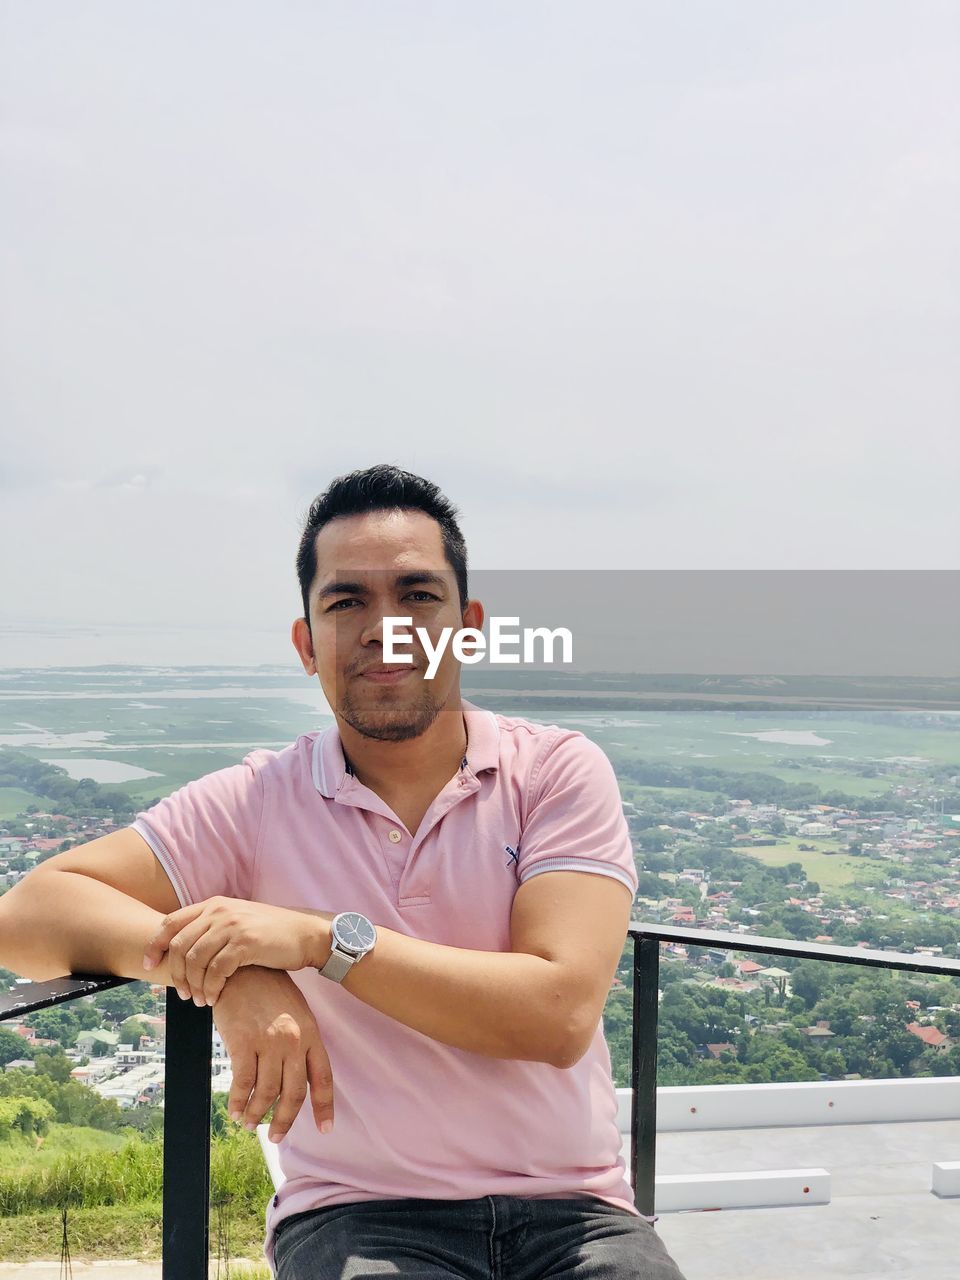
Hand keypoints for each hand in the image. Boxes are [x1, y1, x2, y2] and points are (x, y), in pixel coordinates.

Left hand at [142, 896, 332, 1004]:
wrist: (306, 934)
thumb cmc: (270, 934)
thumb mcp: (237, 922)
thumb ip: (211, 929)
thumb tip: (182, 951)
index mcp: (214, 905)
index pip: (170, 923)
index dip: (154, 946)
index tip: (149, 965)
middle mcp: (219, 912)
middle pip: (178, 945)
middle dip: (175, 974)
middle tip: (182, 994)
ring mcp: (232, 926)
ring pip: (194, 961)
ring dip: (193, 986)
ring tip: (200, 1000)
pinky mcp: (245, 943)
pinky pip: (216, 971)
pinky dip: (211, 988)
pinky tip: (215, 998)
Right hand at [213, 966, 333, 1142]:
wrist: (243, 967)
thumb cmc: (268, 991)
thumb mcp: (295, 1012)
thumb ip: (299, 1042)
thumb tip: (295, 1077)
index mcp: (310, 1033)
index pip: (322, 1078)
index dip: (324, 1106)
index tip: (325, 1129)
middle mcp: (293, 1040)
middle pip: (294, 1093)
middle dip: (285, 1120)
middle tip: (276, 1137)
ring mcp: (269, 1041)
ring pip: (267, 1092)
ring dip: (258, 1113)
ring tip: (250, 1123)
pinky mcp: (244, 1042)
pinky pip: (243, 1083)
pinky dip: (239, 1102)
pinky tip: (235, 1110)